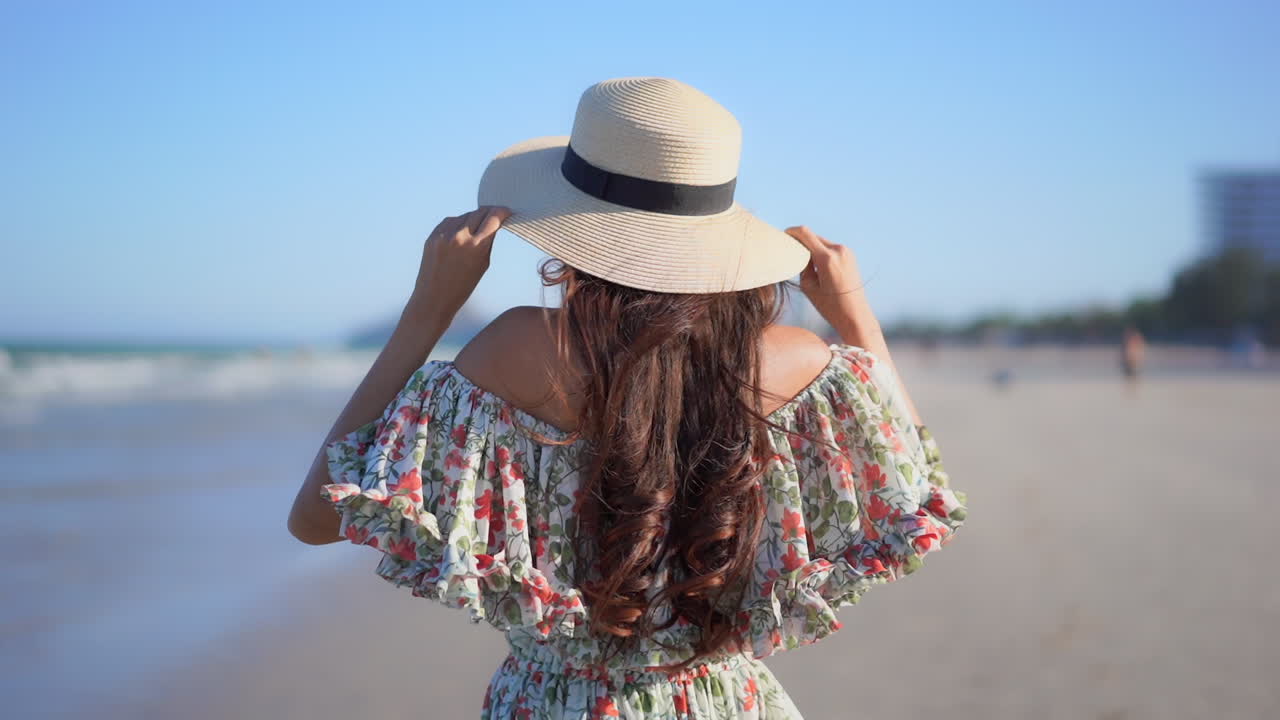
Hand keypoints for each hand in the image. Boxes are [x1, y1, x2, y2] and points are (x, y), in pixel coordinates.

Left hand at [408, 205, 511, 318]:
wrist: (433, 298)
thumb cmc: (462, 287)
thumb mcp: (483, 264)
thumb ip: (488, 242)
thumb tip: (495, 223)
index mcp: (476, 246)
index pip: (494, 218)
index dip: (503, 212)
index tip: (507, 212)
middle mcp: (460, 237)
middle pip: (480, 212)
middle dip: (490, 213)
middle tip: (496, 216)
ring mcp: (444, 234)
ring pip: (465, 215)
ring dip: (474, 218)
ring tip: (477, 229)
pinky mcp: (433, 235)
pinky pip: (450, 221)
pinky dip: (458, 223)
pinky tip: (461, 233)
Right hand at [785, 225, 879, 340]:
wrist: (856, 315)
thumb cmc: (831, 306)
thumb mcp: (809, 287)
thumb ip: (802, 266)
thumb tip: (799, 254)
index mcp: (827, 258)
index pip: (805, 233)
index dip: (791, 232)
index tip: (783, 237)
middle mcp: (839, 251)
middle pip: (813, 236)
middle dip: (801, 242)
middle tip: (791, 254)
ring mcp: (847, 252)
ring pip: (822, 242)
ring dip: (811, 248)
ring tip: (806, 265)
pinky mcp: (850, 256)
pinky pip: (830, 248)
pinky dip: (821, 252)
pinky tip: (818, 267)